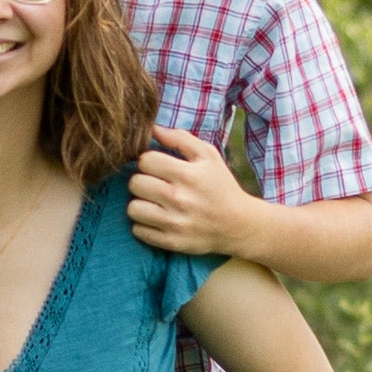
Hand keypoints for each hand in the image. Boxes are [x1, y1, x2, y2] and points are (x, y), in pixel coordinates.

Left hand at [125, 122, 253, 259]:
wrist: (238, 224)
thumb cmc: (220, 185)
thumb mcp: (208, 156)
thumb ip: (180, 138)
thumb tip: (152, 129)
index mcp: (187, 174)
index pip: (145, 161)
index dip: (149, 161)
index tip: (157, 167)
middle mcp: (179, 199)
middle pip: (135, 183)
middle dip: (142, 181)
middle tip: (154, 184)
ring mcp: (174, 223)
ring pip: (132, 208)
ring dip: (140, 203)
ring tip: (152, 202)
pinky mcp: (171, 242)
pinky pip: (138, 231)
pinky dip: (143, 225)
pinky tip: (156, 219)